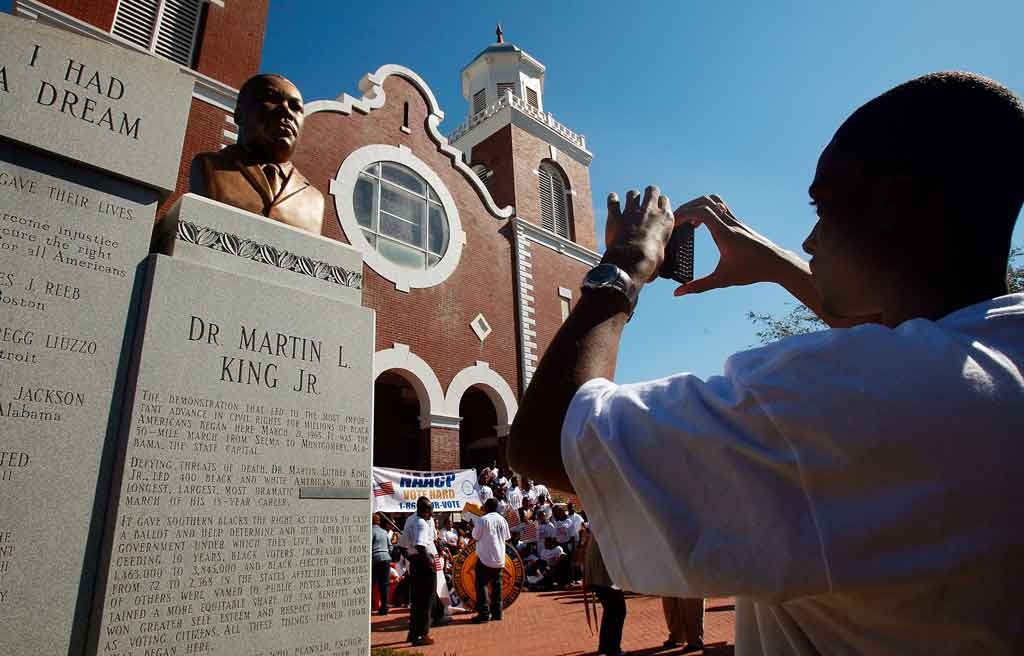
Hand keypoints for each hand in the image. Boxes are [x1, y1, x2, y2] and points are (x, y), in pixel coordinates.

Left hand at [604, 185, 675, 284]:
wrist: (632, 261)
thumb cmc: (650, 262)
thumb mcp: (663, 253)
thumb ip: (660, 244)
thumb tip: (657, 255)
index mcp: (665, 219)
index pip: (665, 201)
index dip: (660, 203)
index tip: (658, 207)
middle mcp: (650, 211)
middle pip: (652, 190)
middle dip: (649, 192)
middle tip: (646, 198)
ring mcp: (632, 212)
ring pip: (633, 193)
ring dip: (631, 197)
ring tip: (630, 202)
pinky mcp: (616, 216)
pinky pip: (613, 201)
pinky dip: (612, 200)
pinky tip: (613, 199)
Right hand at [672, 195, 794, 295]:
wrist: (777, 264)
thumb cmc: (752, 271)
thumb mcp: (722, 280)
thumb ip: (698, 286)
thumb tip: (677, 293)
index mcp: (725, 233)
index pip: (702, 211)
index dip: (684, 214)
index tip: (674, 224)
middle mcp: (730, 223)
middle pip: (706, 201)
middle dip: (688, 207)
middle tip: (677, 220)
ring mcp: (735, 221)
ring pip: (714, 201)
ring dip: (698, 206)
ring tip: (689, 222)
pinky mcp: (738, 223)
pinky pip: (720, 208)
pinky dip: (707, 211)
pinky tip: (701, 226)